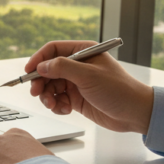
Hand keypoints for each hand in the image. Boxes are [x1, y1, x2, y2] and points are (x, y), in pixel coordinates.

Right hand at [26, 40, 153, 133]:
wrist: (135, 113)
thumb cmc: (118, 90)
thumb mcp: (89, 75)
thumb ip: (63, 68)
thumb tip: (42, 66)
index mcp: (83, 52)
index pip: (53, 50)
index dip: (38, 59)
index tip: (28, 71)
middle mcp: (78, 65)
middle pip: (48, 69)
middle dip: (41, 82)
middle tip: (37, 93)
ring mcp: (76, 82)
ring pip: (50, 86)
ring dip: (48, 96)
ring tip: (54, 105)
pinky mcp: (76, 97)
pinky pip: (58, 99)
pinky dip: (57, 105)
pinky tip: (65, 109)